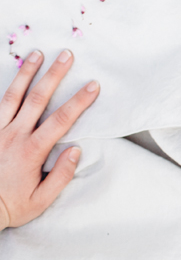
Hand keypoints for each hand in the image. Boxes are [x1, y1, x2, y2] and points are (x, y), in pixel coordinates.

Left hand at [0, 50, 99, 229]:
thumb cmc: (9, 205)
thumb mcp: (40, 199)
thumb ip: (61, 175)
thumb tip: (76, 150)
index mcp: (32, 150)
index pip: (61, 120)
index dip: (79, 101)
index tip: (93, 85)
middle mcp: (13, 135)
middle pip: (37, 98)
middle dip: (54, 75)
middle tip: (66, 55)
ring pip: (13, 96)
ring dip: (26, 73)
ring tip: (37, 54)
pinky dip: (5, 89)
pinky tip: (12, 78)